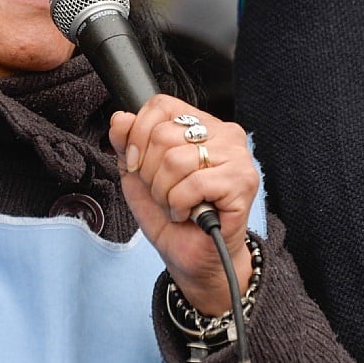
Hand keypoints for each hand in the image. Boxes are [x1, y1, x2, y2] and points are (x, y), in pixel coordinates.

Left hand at [109, 95, 258, 314]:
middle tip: (164, 193)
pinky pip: (192, 184)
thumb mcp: (138, 175)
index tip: (137, 165)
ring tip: (176, 205)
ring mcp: (237, 156)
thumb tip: (121, 119)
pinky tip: (189, 214)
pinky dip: (180, 206)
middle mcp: (224, 133)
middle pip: (163, 134)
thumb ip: (127, 143)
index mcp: (201, 123)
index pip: (161, 105)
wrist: (193, 257)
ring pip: (175, 160)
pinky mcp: (242, 182)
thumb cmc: (172, 215)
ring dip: (164, 193)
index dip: (138, 135)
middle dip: (150, 173)